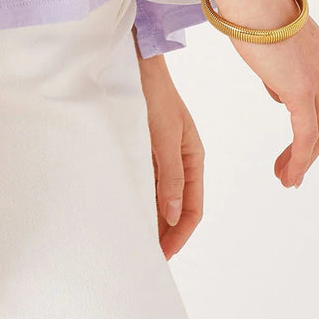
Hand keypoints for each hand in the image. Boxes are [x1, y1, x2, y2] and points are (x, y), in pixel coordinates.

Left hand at [135, 49, 204, 258]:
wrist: (136, 62)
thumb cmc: (153, 94)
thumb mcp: (164, 136)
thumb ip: (169, 176)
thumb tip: (174, 217)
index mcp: (193, 158)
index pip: (193, 209)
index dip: (179, 235)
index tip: (163, 255)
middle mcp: (179, 160)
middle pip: (176, 207)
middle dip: (165, 233)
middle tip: (145, 256)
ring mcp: (161, 155)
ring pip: (159, 196)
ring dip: (151, 218)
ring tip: (133, 239)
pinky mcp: (143, 148)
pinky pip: (144, 181)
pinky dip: (138, 198)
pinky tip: (125, 209)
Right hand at [210, 0, 318, 187]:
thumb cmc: (251, 5)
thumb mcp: (269, 38)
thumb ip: (277, 63)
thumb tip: (276, 86)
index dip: (311, 119)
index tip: (297, 137)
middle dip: (311, 144)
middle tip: (293, 165)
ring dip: (305, 157)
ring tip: (287, 176)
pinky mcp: (302, 92)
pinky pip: (306, 136)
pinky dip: (299, 159)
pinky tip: (288, 174)